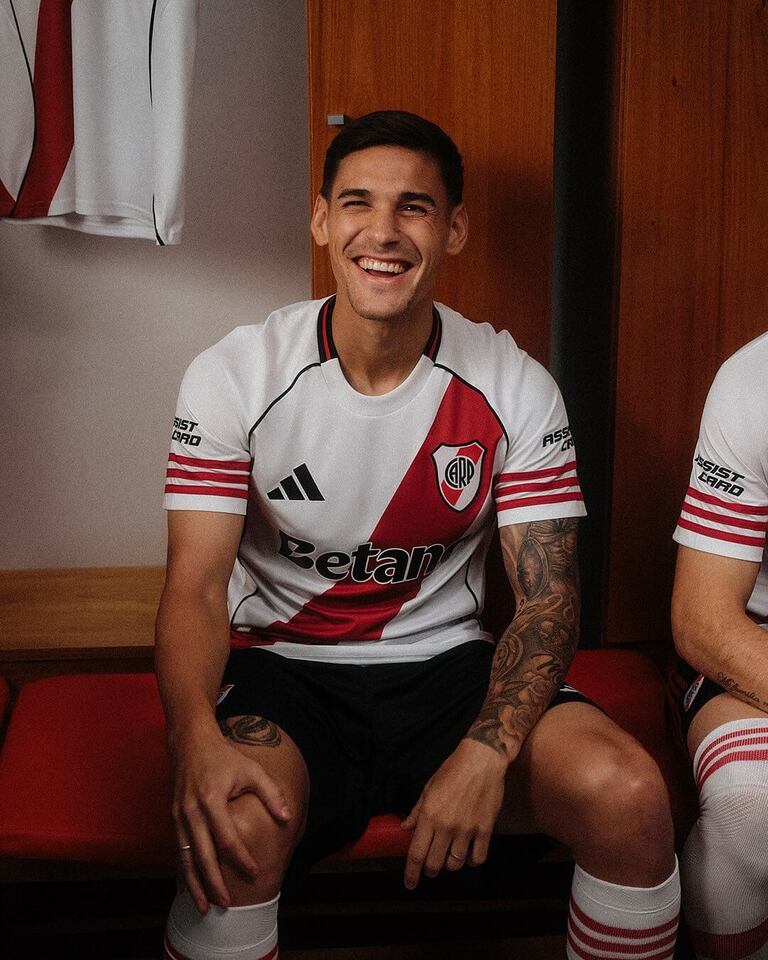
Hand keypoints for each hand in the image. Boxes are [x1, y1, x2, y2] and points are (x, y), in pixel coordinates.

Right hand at [170, 723, 290, 912]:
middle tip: (225, 905)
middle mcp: (191, 812)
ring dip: (194, 884)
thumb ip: (271, 793)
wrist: (190, 744)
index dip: (241, 858)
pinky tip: (188, 888)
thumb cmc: (225, 757)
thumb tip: (287, 818)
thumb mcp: (251, 769)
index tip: (255, 873)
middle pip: (202, 855)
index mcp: (212, 800)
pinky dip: (182, 872)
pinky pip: (177, 851)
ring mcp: (179, 817)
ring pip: (185, 858)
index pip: (227, 838)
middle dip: (213, 883)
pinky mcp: (173, 819)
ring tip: (203, 908)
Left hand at [401, 738, 508, 889]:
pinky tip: (469, 854)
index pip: (416, 854)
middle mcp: (446, 826)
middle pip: (434, 864)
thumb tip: (404, 828)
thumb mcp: (429, 787)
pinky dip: (472, 861)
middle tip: (430, 867)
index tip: (409, 884)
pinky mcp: (485, 829)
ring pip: (455, 864)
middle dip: (430, 870)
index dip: (411, 874)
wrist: (481, 760)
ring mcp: (467, 829)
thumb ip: (417, 811)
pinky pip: (478, 858)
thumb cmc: (452, 770)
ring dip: (450, 865)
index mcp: (429, 815)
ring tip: (449, 856)